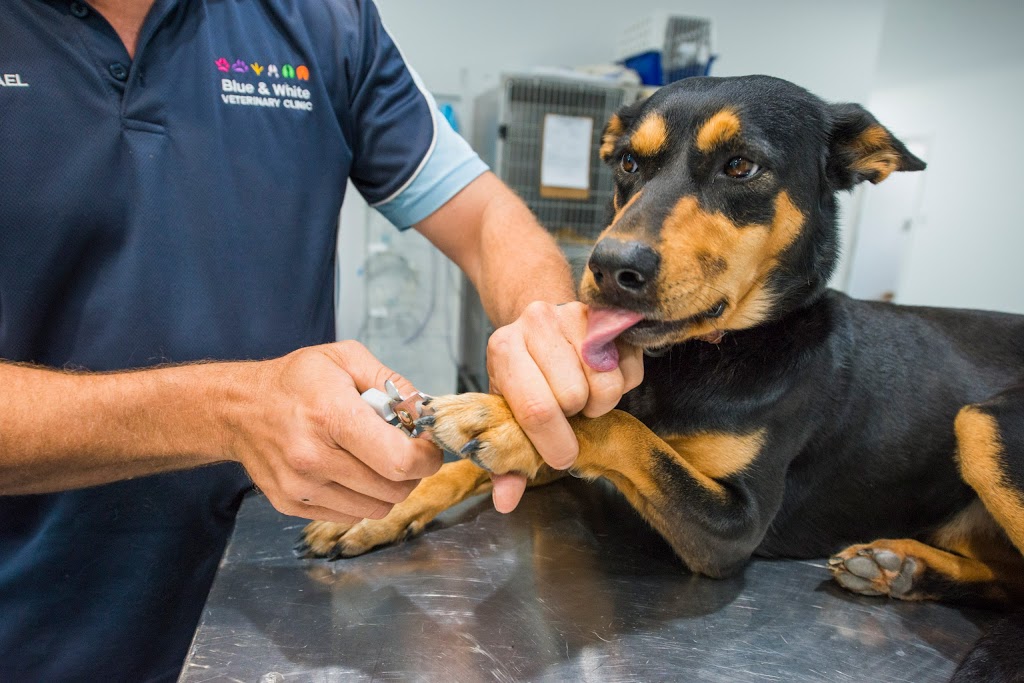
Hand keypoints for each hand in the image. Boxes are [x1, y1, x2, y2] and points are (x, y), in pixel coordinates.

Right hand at [225, 341, 441, 522]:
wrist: (238, 409)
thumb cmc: (296, 381)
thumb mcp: (345, 358)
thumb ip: (393, 383)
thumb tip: (423, 413)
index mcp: (331, 415)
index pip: (399, 460)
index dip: (426, 458)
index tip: (427, 447)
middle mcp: (313, 457)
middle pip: (393, 489)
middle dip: (412, 472)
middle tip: (404, 451)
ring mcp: (300, 486)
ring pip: (376, 508)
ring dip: (387, 488)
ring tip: (376, 460)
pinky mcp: (291, 505)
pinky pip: (350, 515)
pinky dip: (361, 498)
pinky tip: (350, 471)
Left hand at [485, 301, 642, 511]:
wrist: (540, 321)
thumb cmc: (523, 373)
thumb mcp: (506, 410)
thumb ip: (506, 456)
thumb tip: (506, 501)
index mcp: (504, 349)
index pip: (535, 408)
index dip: (554, 442)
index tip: (562, 456)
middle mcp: (537, 322)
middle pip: (574, 396)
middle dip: (576, 417)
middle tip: (567, 413)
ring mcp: (576, 313)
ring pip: (607, 385)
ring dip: (600, 403)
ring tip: (584, 394)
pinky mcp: (611, 316)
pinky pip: (630, 370)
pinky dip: (623, 384)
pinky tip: (600, 376)